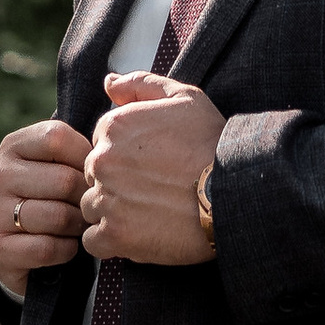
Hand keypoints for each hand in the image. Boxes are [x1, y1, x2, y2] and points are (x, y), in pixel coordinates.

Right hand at [0, 117, 90, 292]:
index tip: (90, 174)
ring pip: (59, 217)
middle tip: (91, 207)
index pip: (58, 138)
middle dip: (86, 199)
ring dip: (78, 227)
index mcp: (13, 145)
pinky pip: (48, 248)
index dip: (85, 158)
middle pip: (65, 181)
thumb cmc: (52, 195)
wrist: (19, 247)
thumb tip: (113, 146)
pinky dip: (65, 250)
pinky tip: (64, 246)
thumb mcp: (59, 163)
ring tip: (78, 226)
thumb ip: (80, 149)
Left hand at [81, 71, 222, 265]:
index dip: (125, 156)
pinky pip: (93, 242)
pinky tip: (137, 234)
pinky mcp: (115, 235)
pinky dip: (110, 242)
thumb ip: (141, 84)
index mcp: (114, 127)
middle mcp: (102, 161)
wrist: (232, 192)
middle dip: (116, 183)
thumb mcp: (184, 98)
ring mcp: (106, 199)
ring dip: (112, 212)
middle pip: (93, 175)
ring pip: (91, 207)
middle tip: (151, 190)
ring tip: (147, 214)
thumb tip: (109, 82)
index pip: (100, 144)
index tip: (149, 166)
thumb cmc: (212, 142)